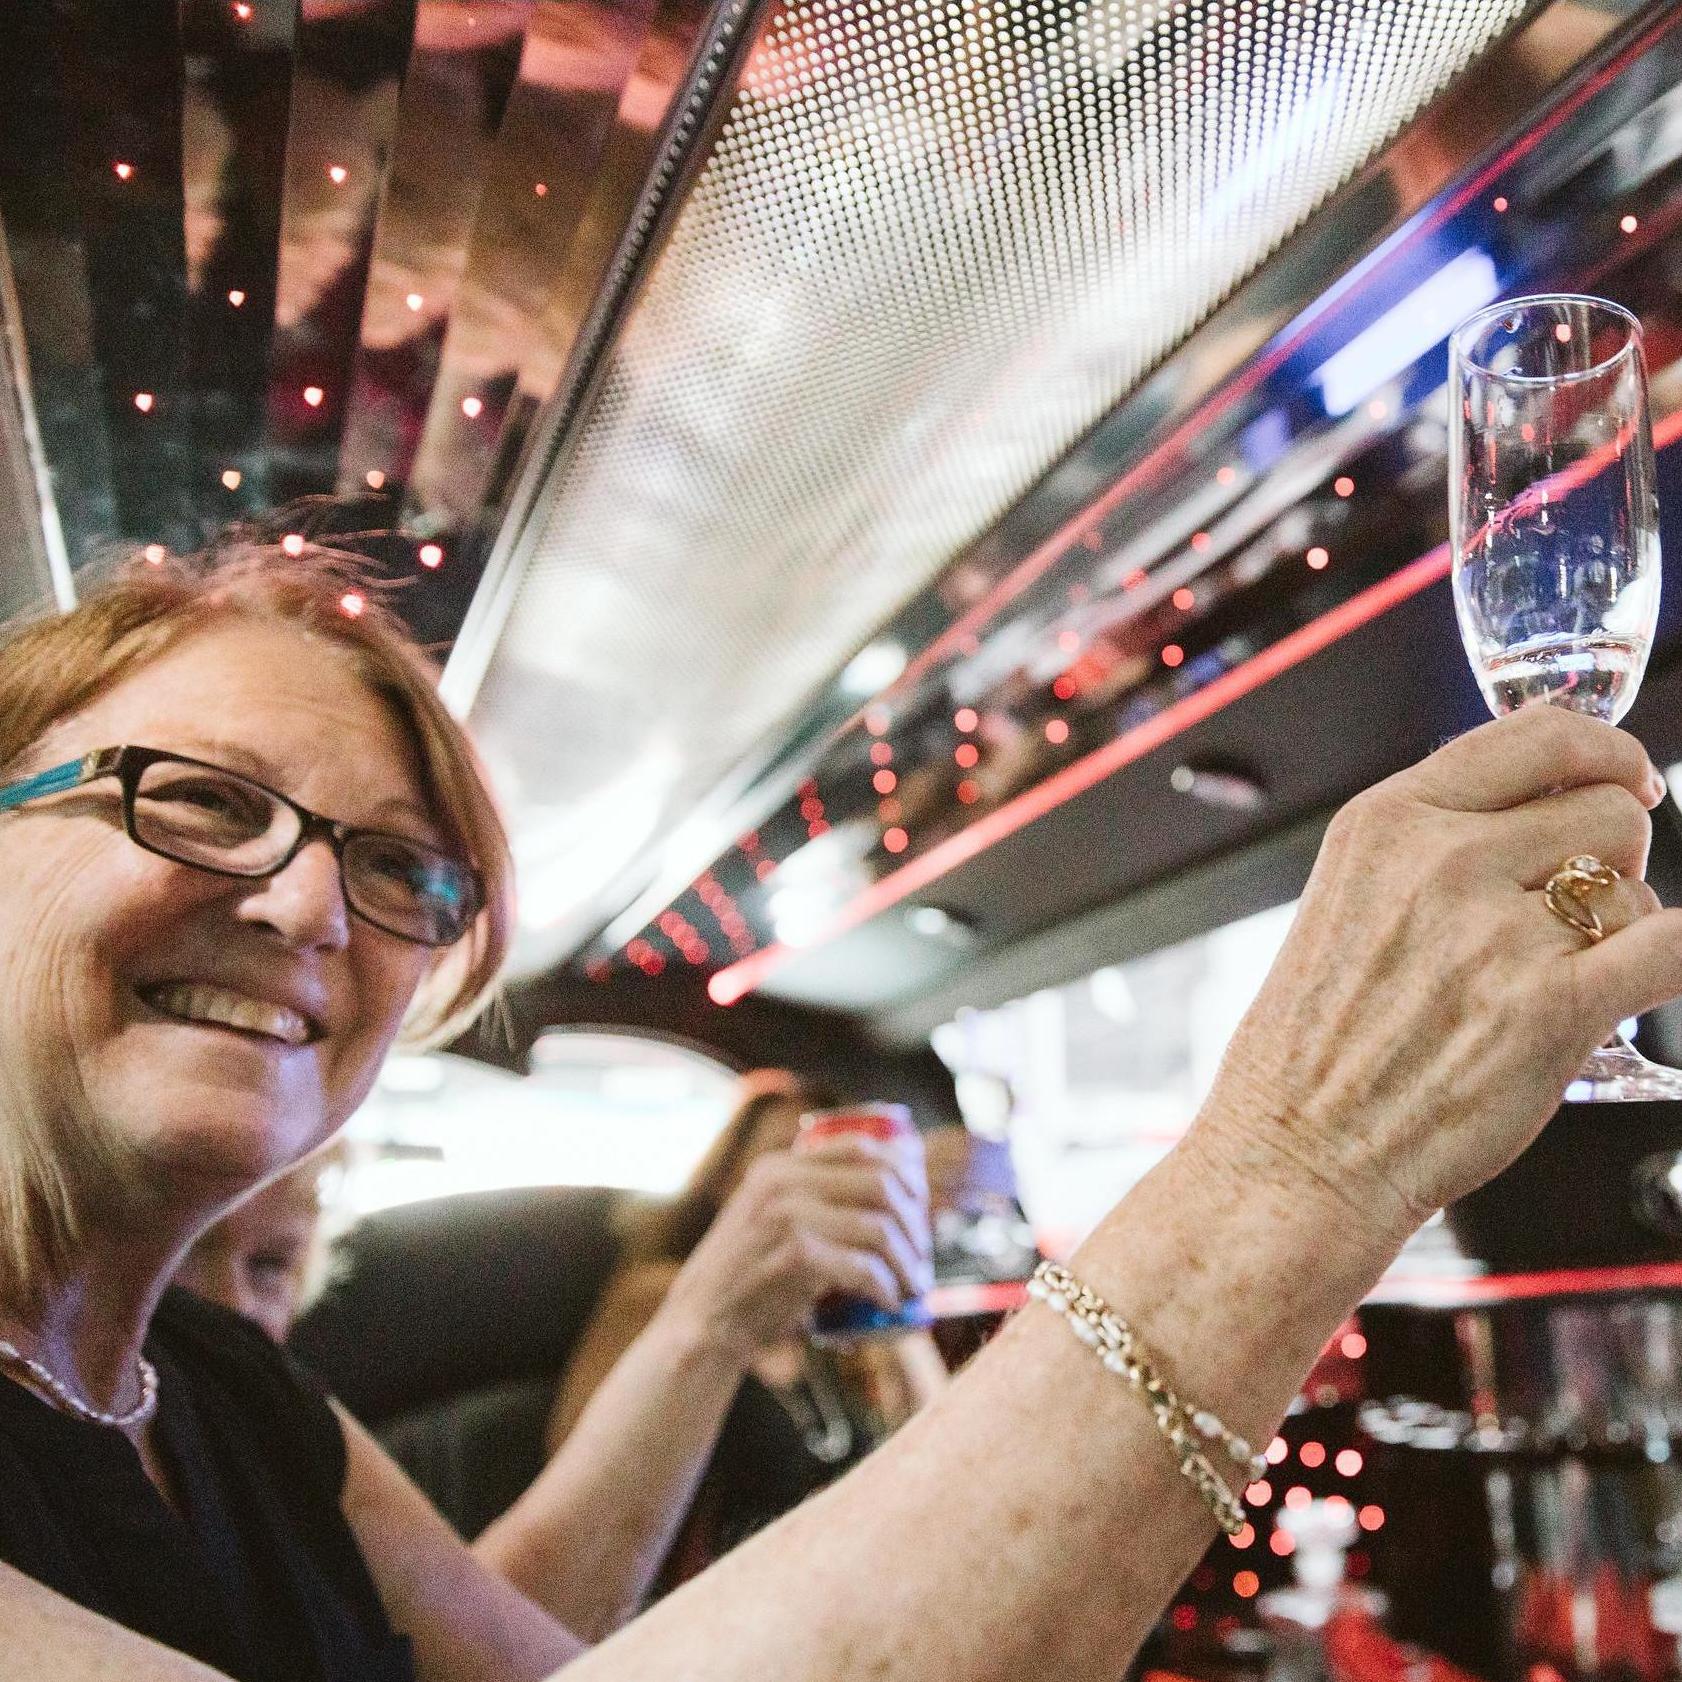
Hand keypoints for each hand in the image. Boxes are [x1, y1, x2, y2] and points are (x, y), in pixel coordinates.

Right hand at [658, 1135, 932, 1363]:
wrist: (702, 1320)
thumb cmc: (747, 1275)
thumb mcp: (768, 1218)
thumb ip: (807, 1199)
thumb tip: (888, 1191)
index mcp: (779, 1166)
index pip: (859, 1146)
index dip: (902, 1169)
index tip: (920, 1201)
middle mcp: (782, 1182)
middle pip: (879, 1184)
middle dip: (914, 1221)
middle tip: (922, 1253)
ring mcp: (787, 1217)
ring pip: (878, 1228)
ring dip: (907, 1262)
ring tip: (913, 1285)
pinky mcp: (795, 1257)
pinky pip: (863, 1268)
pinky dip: (886, 1286)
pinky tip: (889, 1302)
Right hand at [1190, 706, 1681, 1241]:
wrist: (1298, 1150)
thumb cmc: (1315, 1043)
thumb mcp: (1348, 896)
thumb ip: (1433, 839)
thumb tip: (1545, 798)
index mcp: (1386, 822)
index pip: (1539, 735)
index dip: (1605, 751)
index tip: (1622, 776)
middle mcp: (1442, 863)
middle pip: (1606, 810)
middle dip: (1611, 857)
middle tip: (1576, 907)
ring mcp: (1497, 935)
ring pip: (1636, 888)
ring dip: (1621, 927)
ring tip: (1563, 974)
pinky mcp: (1552, 1012)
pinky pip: (1670, 951)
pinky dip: (1666, 961)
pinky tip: (1629, 986)